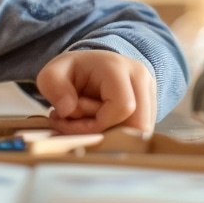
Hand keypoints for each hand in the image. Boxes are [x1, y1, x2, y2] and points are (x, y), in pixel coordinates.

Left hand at [36, 50, 156, 134]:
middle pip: (137, 125)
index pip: (123, 106)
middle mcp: (141, 78)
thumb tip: (67, 109)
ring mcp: (150, 93)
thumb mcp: (52, 73)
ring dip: (112, 136)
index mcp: (118, 67)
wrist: (91, 67)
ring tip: (88, 123)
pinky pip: (140, 133)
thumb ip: (53, 86)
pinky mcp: (151, 108)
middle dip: (106, 133)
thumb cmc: (72, 71)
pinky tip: (100, 126)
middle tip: (79, 125)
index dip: (98, 124)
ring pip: (140, 132)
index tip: (74, 120)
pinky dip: (118, 135)